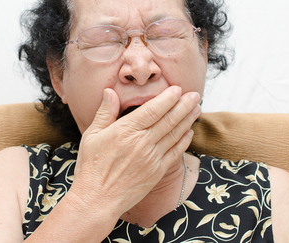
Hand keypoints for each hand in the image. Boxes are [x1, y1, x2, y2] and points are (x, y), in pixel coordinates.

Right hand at [69, 86, 200, 217]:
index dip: (168, 98)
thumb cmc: (91, 167)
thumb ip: (104, 112)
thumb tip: (110, 91)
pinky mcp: (157, 172)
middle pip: (169, 119)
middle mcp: (142, 142)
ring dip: (188, 120)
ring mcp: (152, 158)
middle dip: (184, 105)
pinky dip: (184, 141)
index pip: (153, 109)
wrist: (97, 200)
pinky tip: (189, 132)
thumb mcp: (92, 135)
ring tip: (197, 108)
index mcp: (126, 130)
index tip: (177, 89)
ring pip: (175, 134)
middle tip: (195, 95)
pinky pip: (175, 153)